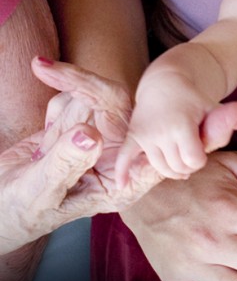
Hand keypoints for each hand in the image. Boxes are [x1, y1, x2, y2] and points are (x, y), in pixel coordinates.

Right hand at [0, 58, 159, 254]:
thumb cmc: (21, 211)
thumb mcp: (42, 192)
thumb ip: (66, 164)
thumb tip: (90, 133)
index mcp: (124, 182)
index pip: (150, 143)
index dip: (154, 118)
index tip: (172, 105)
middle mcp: (118, 157)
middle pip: (118, 104)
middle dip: (83, 87)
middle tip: (44, 69)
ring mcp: (100, 138)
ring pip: (93, 98)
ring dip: (60, 113)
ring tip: (42, 152)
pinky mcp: (81, 123)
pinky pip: (74, 98)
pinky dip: (54, 111)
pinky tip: (42, 142)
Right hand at [115, 86, 236, 185]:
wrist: (165, 82)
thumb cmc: (193, 99)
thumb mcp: (212, 107)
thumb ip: (226, 119)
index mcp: (182, 126)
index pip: (194, 161)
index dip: (201, 159)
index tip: (202, 149)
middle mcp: (161, 132)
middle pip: (178, 168)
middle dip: (187, 166)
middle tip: (190, 155)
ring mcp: (145, 135)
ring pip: (159, 168)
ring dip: (170, 169)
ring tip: (177, 162)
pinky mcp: (133, 136)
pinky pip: (125, 158)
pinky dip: (123, 172)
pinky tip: (121, 186)